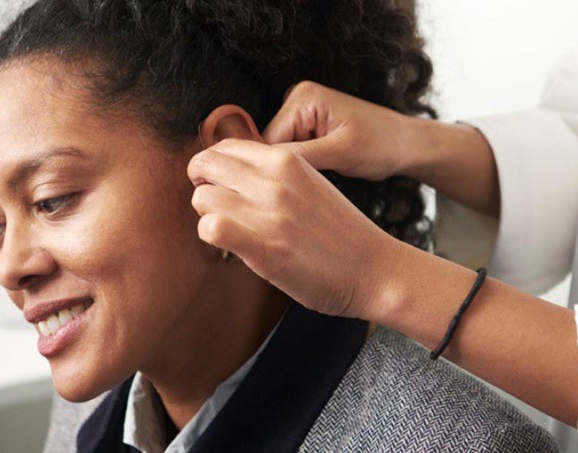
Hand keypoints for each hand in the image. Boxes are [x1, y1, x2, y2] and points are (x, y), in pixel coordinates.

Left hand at [186, 138, 398, 318]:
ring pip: (202, 198)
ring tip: (228, 228)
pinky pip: (211, 229)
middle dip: (202, 184)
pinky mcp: (263, 248)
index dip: (213, 165)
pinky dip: (210, 237)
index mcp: (287, 161)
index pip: (225, 146)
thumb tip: (235, 171)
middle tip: (215, 205)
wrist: (375, 269)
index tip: (220, 184)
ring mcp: (268, 214)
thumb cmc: (342, 232)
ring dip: (207, 214)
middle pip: (206, 165)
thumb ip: (277, 173)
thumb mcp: (312, 183)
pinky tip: (228, 245)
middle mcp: (275, 181)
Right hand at [262, 81, 423, 181]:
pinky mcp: (308, 126)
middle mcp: (297, 99)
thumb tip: (263, 166)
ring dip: (294, 167)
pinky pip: (291, 150)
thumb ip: (299, 155)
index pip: (266, 139)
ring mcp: (302, 112)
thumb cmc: (381, 144)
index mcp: (303, 97)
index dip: (274, 167)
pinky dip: (301, 165)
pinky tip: (319, 172)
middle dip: (285, 167)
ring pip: (278, 151)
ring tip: (320, 175)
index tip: (288, 189)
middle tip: (309, 184)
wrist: (405, 144)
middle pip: (270, 144)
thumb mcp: (340, 152)